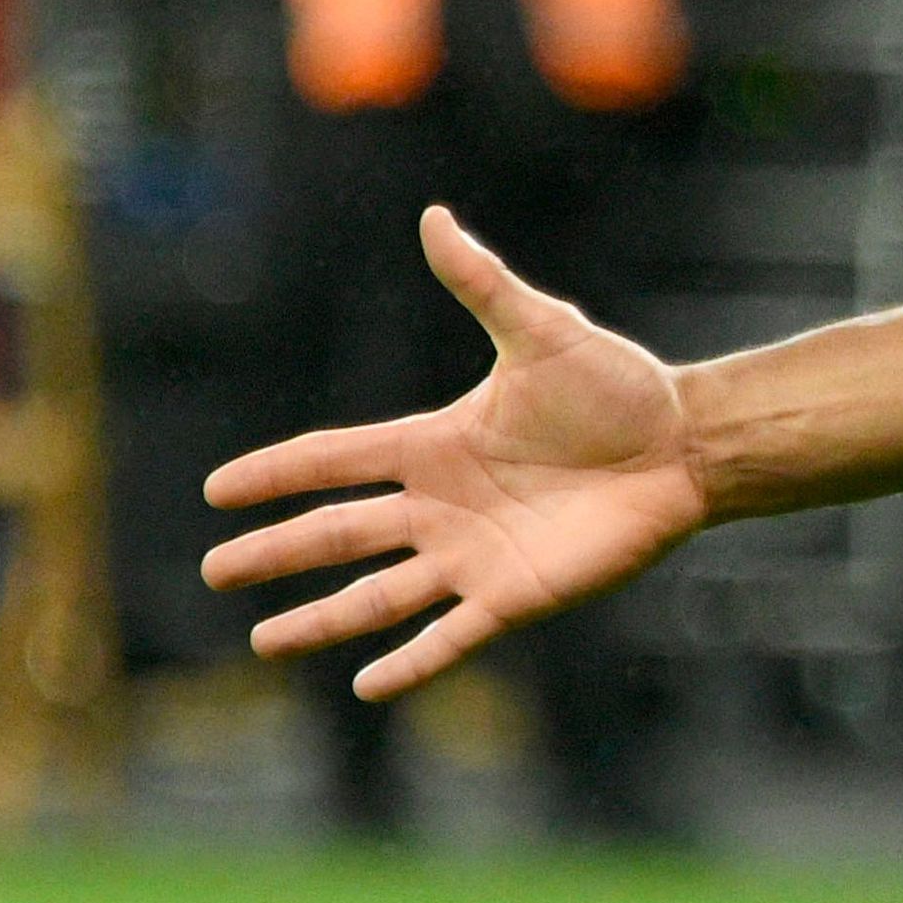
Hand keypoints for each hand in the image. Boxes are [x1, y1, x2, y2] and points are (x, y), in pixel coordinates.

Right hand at [201, 208, 708, 698]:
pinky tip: (366, 686)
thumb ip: (483, 285)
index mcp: (436, 444)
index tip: (217, 489)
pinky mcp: (516, 594)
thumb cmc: (619, 387)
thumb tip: (434, 216)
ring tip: (262, 641)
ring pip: (378, 595)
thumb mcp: (543, 332)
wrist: (687, 444)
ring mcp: (474, 554)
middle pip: (339, 534)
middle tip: (215, 570)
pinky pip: (452, 636)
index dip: (277, 473)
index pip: (336, 461)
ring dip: (320, 618)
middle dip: (276, 551)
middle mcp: (442, 505)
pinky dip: (411, 662)